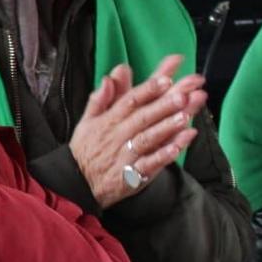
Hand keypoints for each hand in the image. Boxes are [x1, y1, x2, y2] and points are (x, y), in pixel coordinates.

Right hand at [69, 54, 203, 208]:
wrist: (76, 183)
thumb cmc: (86, 149)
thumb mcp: (87, 121)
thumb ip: (99, 99)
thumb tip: (108, 78)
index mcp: (109, 121)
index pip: (129, 101)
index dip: (147, 90)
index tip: (165, 79)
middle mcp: (118, 136)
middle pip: (142, 118)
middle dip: (162, 106)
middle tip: (182, 95)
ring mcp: (125, 156)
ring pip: (147, 139)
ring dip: (165, 129)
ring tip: (184, 117)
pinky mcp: (132, 175)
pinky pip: (148, 165)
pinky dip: (162, 157)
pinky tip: (177, 148)